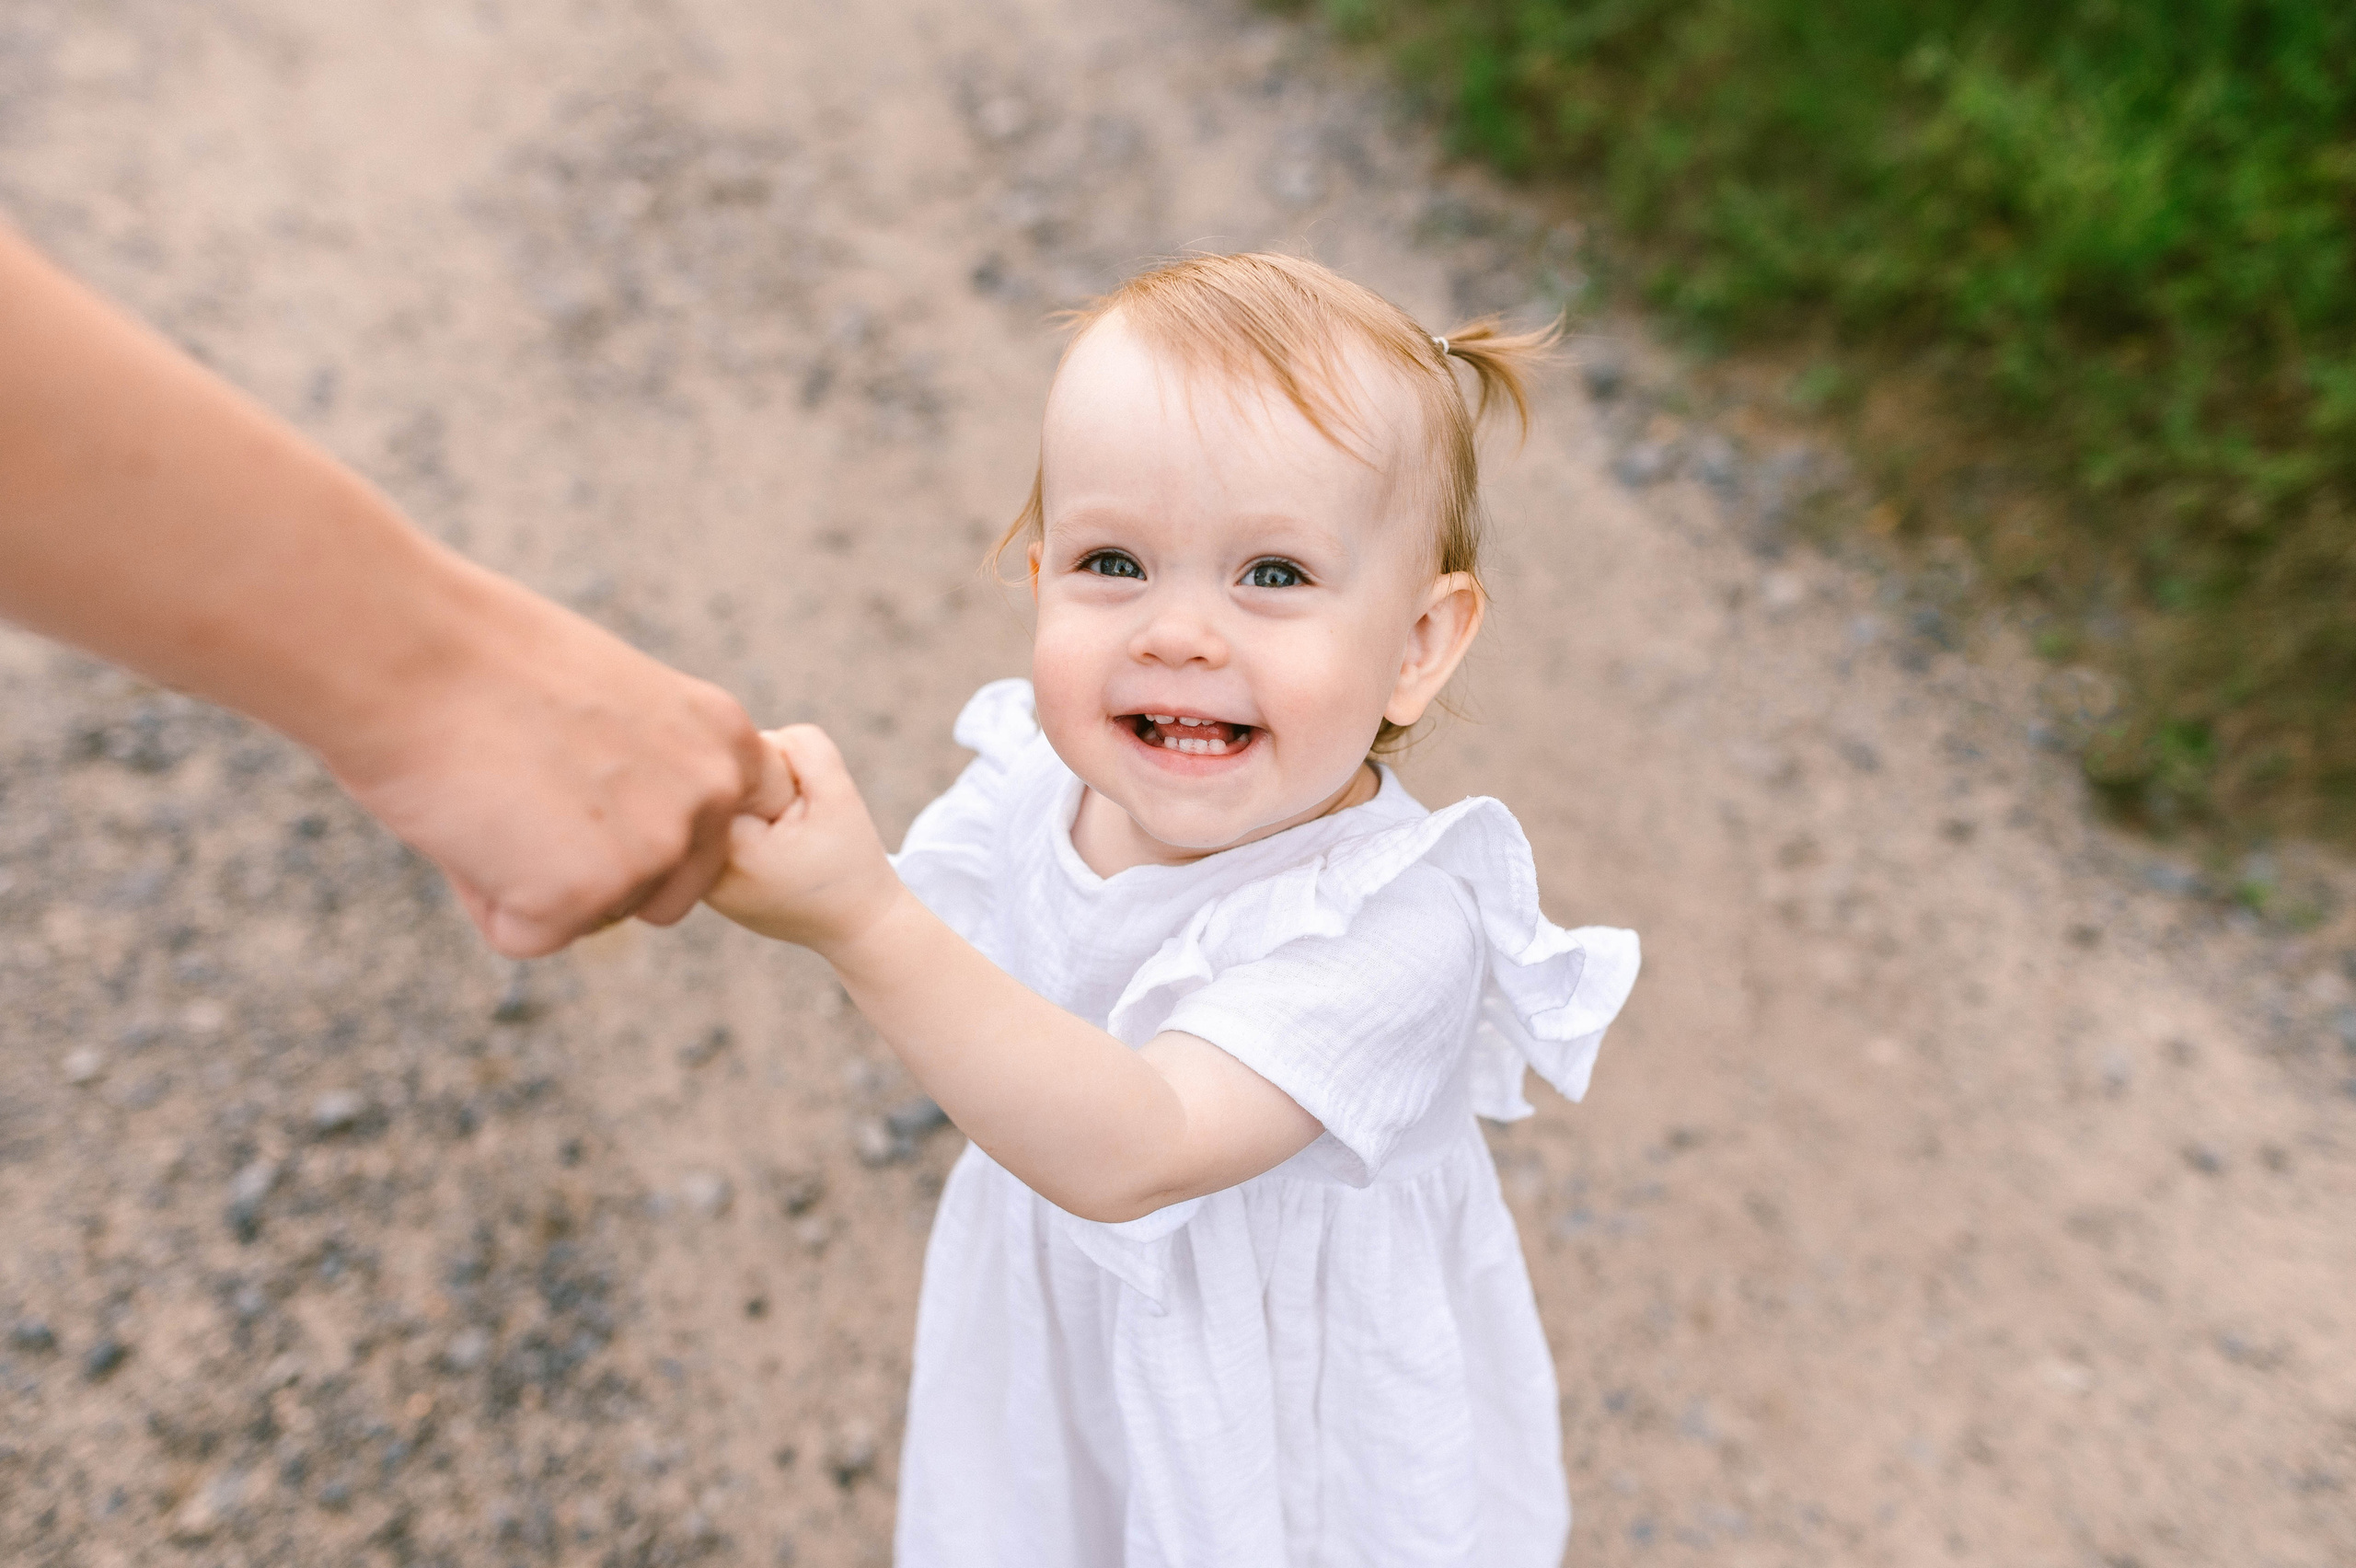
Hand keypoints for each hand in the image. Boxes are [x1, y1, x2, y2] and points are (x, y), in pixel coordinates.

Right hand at [329, 577, 798, 958]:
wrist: (404, 649)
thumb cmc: (484, 657)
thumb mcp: (616, 698)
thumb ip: (655, 767)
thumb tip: (645, 831)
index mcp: (725, 739)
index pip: (738, 829)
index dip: (668, 831)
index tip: (612, 806)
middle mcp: (710, 796)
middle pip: (663, 891)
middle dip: (595, 869)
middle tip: (523, 788)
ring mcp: (652, 851)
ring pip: (594, 916)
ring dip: (537, 881)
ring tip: (493, 793)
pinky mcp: (581, 898)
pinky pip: (526, 934)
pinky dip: (484, 898)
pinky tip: (468, 823)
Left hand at [706, 725, 901, 954]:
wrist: (858, 928)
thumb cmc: (851, 864)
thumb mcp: (840, 795)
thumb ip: (803, 747)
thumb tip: (753, 738)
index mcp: (729, 850)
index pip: (728, 769)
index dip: (774, 771)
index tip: (802, 807)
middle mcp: (701, 872)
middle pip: (717, 786)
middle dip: (759, 786)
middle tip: (797, 824)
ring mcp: (701, 884)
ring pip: (718, 807)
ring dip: (752, 806)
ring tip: (786, 840)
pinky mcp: (708, 886)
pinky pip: (719, 830)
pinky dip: (747, 827)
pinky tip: (775, 849)